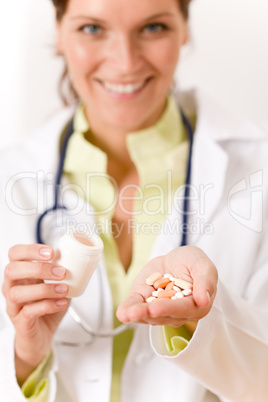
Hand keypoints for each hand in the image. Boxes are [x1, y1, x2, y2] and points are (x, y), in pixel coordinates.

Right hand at [2, 244, 69, 384]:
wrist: (41, 336)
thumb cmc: (46, 307)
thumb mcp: (54, 284)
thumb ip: (61, 271)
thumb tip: (79, 258)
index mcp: (20, 274)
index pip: (15, 253)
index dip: (30, 250)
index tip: (51, 252)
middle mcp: (12, 287)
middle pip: (11, 270)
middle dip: (38, 268)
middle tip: (60, 272)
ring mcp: (13, 305)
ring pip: (17, 292)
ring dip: (44, 288)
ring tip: (64, 289)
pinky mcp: (20, 322)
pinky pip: (28, 312)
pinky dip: (48, 305)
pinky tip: (61, 302)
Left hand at [117, 246, 217, 328]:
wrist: (177, 258)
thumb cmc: (194, 263)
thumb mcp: (204, 266)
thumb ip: (205, 282)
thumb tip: (204, 301)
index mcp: (196, 306)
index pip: (183, 309)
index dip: (169, 309)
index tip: (156, 309)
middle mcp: (177, 312)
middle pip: (163, 314)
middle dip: (149, 313)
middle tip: (137, 312)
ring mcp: (159, 307)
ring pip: (148, 314)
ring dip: (137, 314)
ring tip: (127, 314)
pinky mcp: (144, 299)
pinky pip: (136, 306)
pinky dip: (128, 310)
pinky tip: (122, 313)